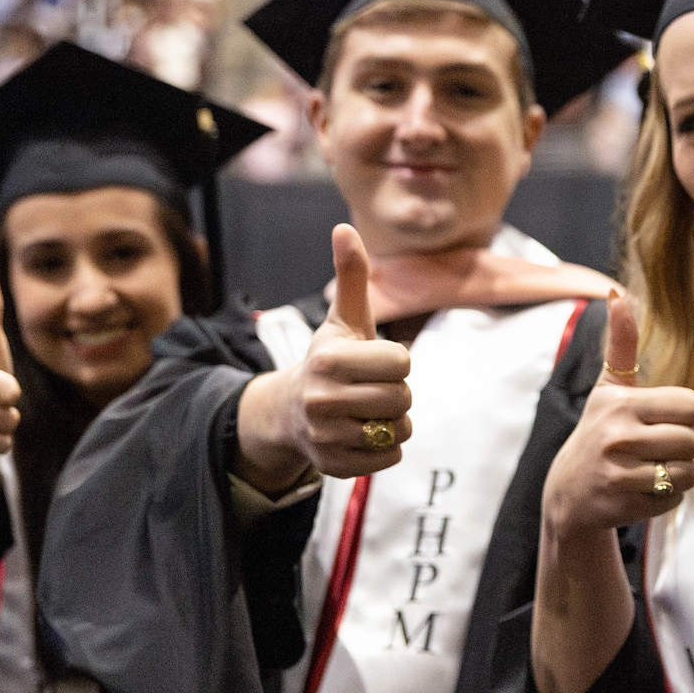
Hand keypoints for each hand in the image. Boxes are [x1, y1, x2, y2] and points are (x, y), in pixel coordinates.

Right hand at [286, 224, 412, 478]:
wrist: (290, 412)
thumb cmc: (329, 360)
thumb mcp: (343, 319)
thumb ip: (351, 276)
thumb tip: (345, 227)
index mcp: (329, 359)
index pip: (402, 363)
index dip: (395, 362)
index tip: (373, 362)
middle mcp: (322, 398)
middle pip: (403, 398)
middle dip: (397, 392)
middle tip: (371, 389)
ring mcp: (325, 435)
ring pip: (399, 430)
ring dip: (393, 421)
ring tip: (367, 411)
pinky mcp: (333, 465)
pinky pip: (390, 459)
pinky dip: (386, 449)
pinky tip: (362, 434)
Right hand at [541, 291, 693, 536]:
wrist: (568, 491)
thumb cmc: (599, 431)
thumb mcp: (608, 388)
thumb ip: (621, 343)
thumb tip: (617, 293)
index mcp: (621, 404)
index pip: (692, 406)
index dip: (685, 415)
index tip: (663, 419)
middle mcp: (617, 437)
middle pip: (693, 441)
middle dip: (683, 447)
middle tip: (656, 448)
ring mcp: (619, 474)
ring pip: (688, 473)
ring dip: (679, 474)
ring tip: (652, 468)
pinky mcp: (623, 506)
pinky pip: (674, 500)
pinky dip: (666, 498)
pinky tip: (641, 490)